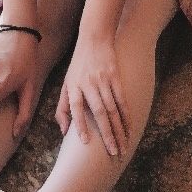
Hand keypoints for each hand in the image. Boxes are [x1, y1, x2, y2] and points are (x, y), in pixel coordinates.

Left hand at [55, 32, 129, 157]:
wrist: (94, 39)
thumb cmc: (77, 66)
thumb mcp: (66, 84)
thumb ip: (62, 108)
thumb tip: (64, 132)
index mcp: (73, 87)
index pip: (76, 108)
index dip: (80, 124)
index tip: (86, 142)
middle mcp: (88, 84)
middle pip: (99, 112)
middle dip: (107, 134)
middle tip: (113, 153)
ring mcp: (103, 80)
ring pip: (113, 109)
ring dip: (119, 129)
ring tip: (123, 146)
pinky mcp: (115, 77)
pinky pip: (122, 99)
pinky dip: (126, 115)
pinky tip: (130, 128)